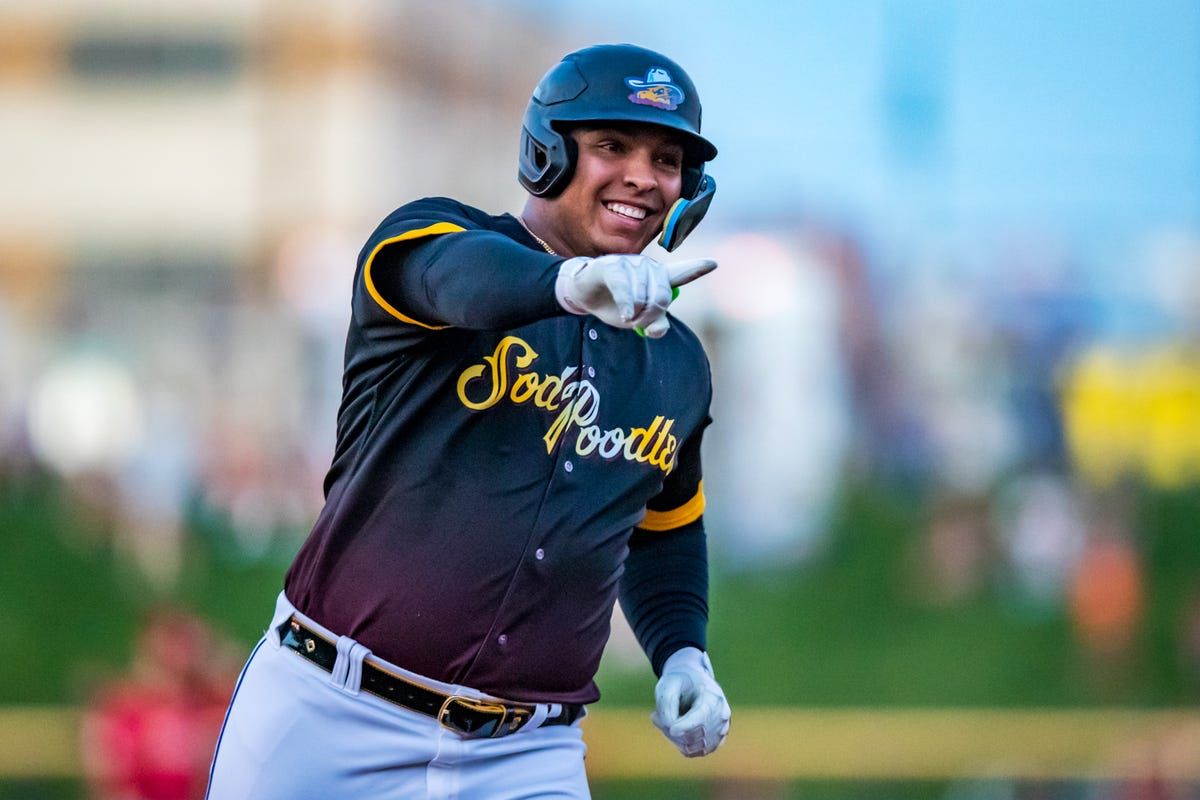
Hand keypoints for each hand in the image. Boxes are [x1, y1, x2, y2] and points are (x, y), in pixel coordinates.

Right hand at [555, 254, 716, 337]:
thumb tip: (658, 330)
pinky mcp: (612, 266)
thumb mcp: (638, 320)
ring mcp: (631, 264)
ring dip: (634, 315)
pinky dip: (626, 306)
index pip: (682, 273)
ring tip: (625, 316)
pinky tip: (624, 315)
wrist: (584, 294)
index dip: (697, 268)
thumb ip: (655, 325)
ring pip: (643, 297)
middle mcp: (648, 267)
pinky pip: (625, 289)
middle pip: (663, 298)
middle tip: (637, 323)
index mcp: (658, 278)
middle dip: (651, 317)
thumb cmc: (615, 304)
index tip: (713, 263)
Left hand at [650, 647, 730, 756]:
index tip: (672, 729)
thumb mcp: (669, 684)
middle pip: (692, 734)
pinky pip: (691, 752)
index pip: (701, 716)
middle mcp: (722, 717)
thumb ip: (666, 702)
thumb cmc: (680, 682)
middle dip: (669, 729)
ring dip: (672, 736)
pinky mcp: (714, 743)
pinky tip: (674, 728)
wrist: (695, 684)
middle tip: (656, 715)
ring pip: (690, 746)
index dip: (686, 725)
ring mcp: (721, 732)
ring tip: (664, 719)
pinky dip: (678, 743)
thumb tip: (670, 728)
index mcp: (713, 698)